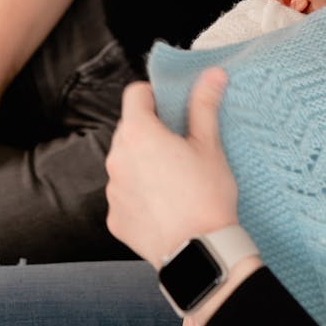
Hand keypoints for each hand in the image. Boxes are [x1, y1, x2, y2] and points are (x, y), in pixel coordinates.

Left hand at [105, 67, 238, 266]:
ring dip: (143, 162)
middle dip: (152, 130)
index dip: (155, 95)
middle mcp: (116, 159)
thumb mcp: (210, 144)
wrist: (200, 252)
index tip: (173, 108)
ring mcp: (113, 191)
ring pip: (126, 162)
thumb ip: (204, 104)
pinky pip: (125, 194)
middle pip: (130, 129)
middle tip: (181, 145)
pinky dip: (140, 193)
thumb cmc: (206, 194)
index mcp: (138, 134)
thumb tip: (212, 73)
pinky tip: (166, 204)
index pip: (135, 94)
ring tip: (175, 178)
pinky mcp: (114, 218)